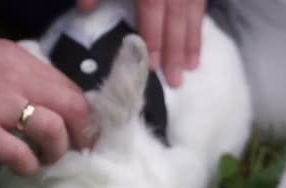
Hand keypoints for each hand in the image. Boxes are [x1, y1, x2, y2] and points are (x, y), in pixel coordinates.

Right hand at [0, 15, 91, 175]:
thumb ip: (20, 77)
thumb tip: (48, 105)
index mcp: (21, 59)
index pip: (71, 88)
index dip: (83, 115)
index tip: (81, 132)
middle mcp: (16, 78)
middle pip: (73, 108)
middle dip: (82, 135)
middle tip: (77, 152)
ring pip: (53, 131)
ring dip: (58, 152)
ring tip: (48, 160)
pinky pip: (19, 154)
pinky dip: (29, 166)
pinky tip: (24, 168)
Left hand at [77, 0, 206, 87]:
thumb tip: (85, 9)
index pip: (152, 10)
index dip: (154, 39)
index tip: (154, 68)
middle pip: (176, 18)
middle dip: (176, 51)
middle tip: (177, 82)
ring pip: (193, 13)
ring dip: (193, 41)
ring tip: (193, 67)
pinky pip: (201, 4)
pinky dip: (199, 24)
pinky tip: (197, 39)